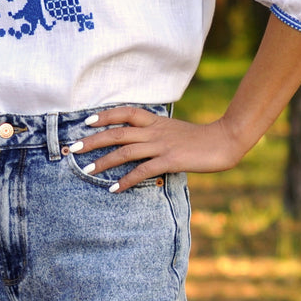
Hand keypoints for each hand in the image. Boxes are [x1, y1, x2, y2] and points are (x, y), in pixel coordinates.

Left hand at [68, 107, 244, 190]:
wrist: (226, 140)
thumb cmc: (202, 139)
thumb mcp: (176, 131)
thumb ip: (158, 134)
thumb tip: (143, 143)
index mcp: (157, 121)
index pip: (126, 113)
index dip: (105, 115)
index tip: (87, 121)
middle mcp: (155, 131)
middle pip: (118, 132)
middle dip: (94, 140)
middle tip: (75, 148)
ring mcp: (162, 145)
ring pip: (126, 151)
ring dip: (104, 161)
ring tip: (87, 170)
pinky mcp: (170, 160)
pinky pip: (143, 170)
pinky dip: (127, 180)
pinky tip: (115, 188)